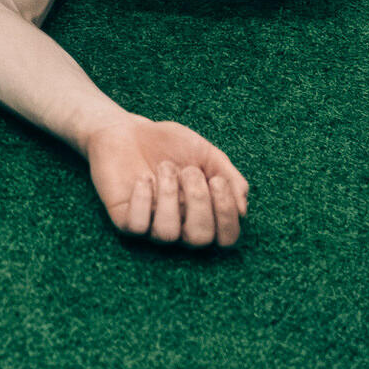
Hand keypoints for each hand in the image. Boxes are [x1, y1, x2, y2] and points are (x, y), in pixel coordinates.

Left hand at [83, 115, 248, 247]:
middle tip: (188, 170)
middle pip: (199, 239)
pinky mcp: (125, 220)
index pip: (227, 239)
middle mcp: (181, 227)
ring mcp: (152, 226)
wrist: (127, 129)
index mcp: (205, 215)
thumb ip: (230, 177)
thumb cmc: (170, 144)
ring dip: (169, 195)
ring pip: (167, 233)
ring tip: (164, 168)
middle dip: (197, 201)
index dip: (226, 215)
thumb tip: (243, 210)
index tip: (218, 181)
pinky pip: (137, 226)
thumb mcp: (206, 153)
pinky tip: (143, 178)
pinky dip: (142, 199)